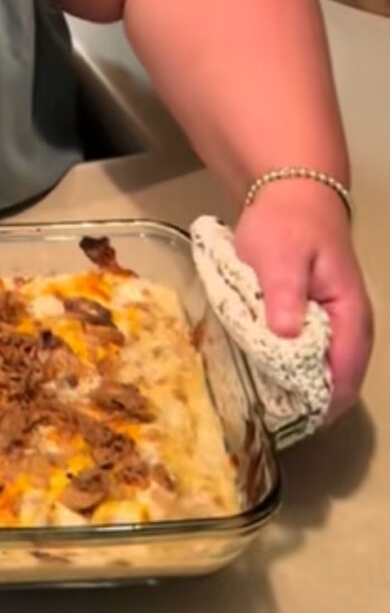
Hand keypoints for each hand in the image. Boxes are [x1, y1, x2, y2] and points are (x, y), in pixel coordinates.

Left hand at [236, 180, 373, 420]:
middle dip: (305, 401)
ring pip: (322, 371)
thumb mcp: (281, 256)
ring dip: (296, 385)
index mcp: (350, 317)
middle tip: (265, 412)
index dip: (319, 405)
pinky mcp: (318, 319)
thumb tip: (286, 337)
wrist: (291, 192)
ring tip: (261, 397)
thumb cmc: (287, 224)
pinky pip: (310, 355)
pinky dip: (291, 366)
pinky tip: (263, 369)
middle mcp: (351, 329)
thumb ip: (285, 295)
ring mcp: (336, 325)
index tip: (285, 420)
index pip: (344, 378)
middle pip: (336, 382)